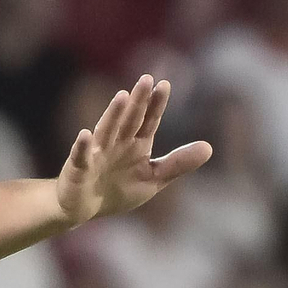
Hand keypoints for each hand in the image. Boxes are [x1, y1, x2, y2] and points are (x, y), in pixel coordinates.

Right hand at [55, 74, 211, 226]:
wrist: (83, 207)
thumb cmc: (118, 189)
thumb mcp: (153, 178)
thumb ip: (178, 163)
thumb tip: (209, 148)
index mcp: (136, 143)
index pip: (149, 120)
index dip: (156, 104)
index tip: (164, 85)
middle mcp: (117, 143)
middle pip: (130, 120)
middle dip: (138, 101)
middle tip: (146, 79)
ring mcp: (97, 154)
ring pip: (106, 131)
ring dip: (113, 114)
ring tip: (122, 97)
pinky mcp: (78, 169)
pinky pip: (81, 156)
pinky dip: (83, 146)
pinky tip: (85, 134)